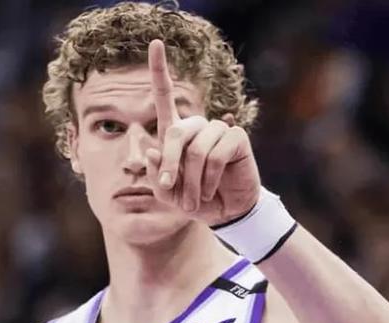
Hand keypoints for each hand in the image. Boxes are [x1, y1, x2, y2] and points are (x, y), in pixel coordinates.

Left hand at [146, 39, 261, 225]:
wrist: (225, 213)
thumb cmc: (194, 199)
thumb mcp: (167, 193)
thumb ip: (156, 175)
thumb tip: (152, 149)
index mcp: (176, 133)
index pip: (165, 96)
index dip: (159, 70)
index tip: (155, 43)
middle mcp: (197, 126)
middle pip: (175, 132)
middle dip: (170, 164)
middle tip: (170, 189)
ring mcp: (218, 129)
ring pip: (197, 149)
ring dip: (192, 181)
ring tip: (195, 200)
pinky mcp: (236, 137)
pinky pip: (216, 156)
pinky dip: (210, 179)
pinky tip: (213, 189)